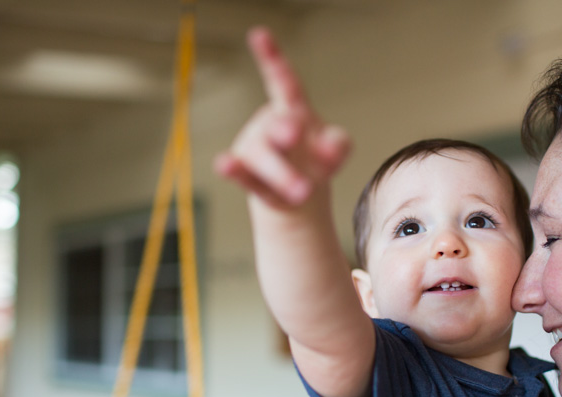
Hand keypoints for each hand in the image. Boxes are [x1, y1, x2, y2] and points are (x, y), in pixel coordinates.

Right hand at [214, 27, 350, 207]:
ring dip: (283, 174)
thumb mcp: (335, 150)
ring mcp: (257, 151)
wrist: (299, 196)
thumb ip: (338, 145)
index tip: (259, 34)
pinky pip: (244, 176)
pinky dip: (235, 170)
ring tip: (304, 192)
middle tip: (293, 135)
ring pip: (265, 158)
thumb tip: (329, 149)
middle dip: (285, 130)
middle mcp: (270, 127)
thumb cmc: (316, 161)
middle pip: (278, 127)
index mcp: (293, 110)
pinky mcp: (250, 179)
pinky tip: (224, 163)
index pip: (284, 82)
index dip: (272, 58)